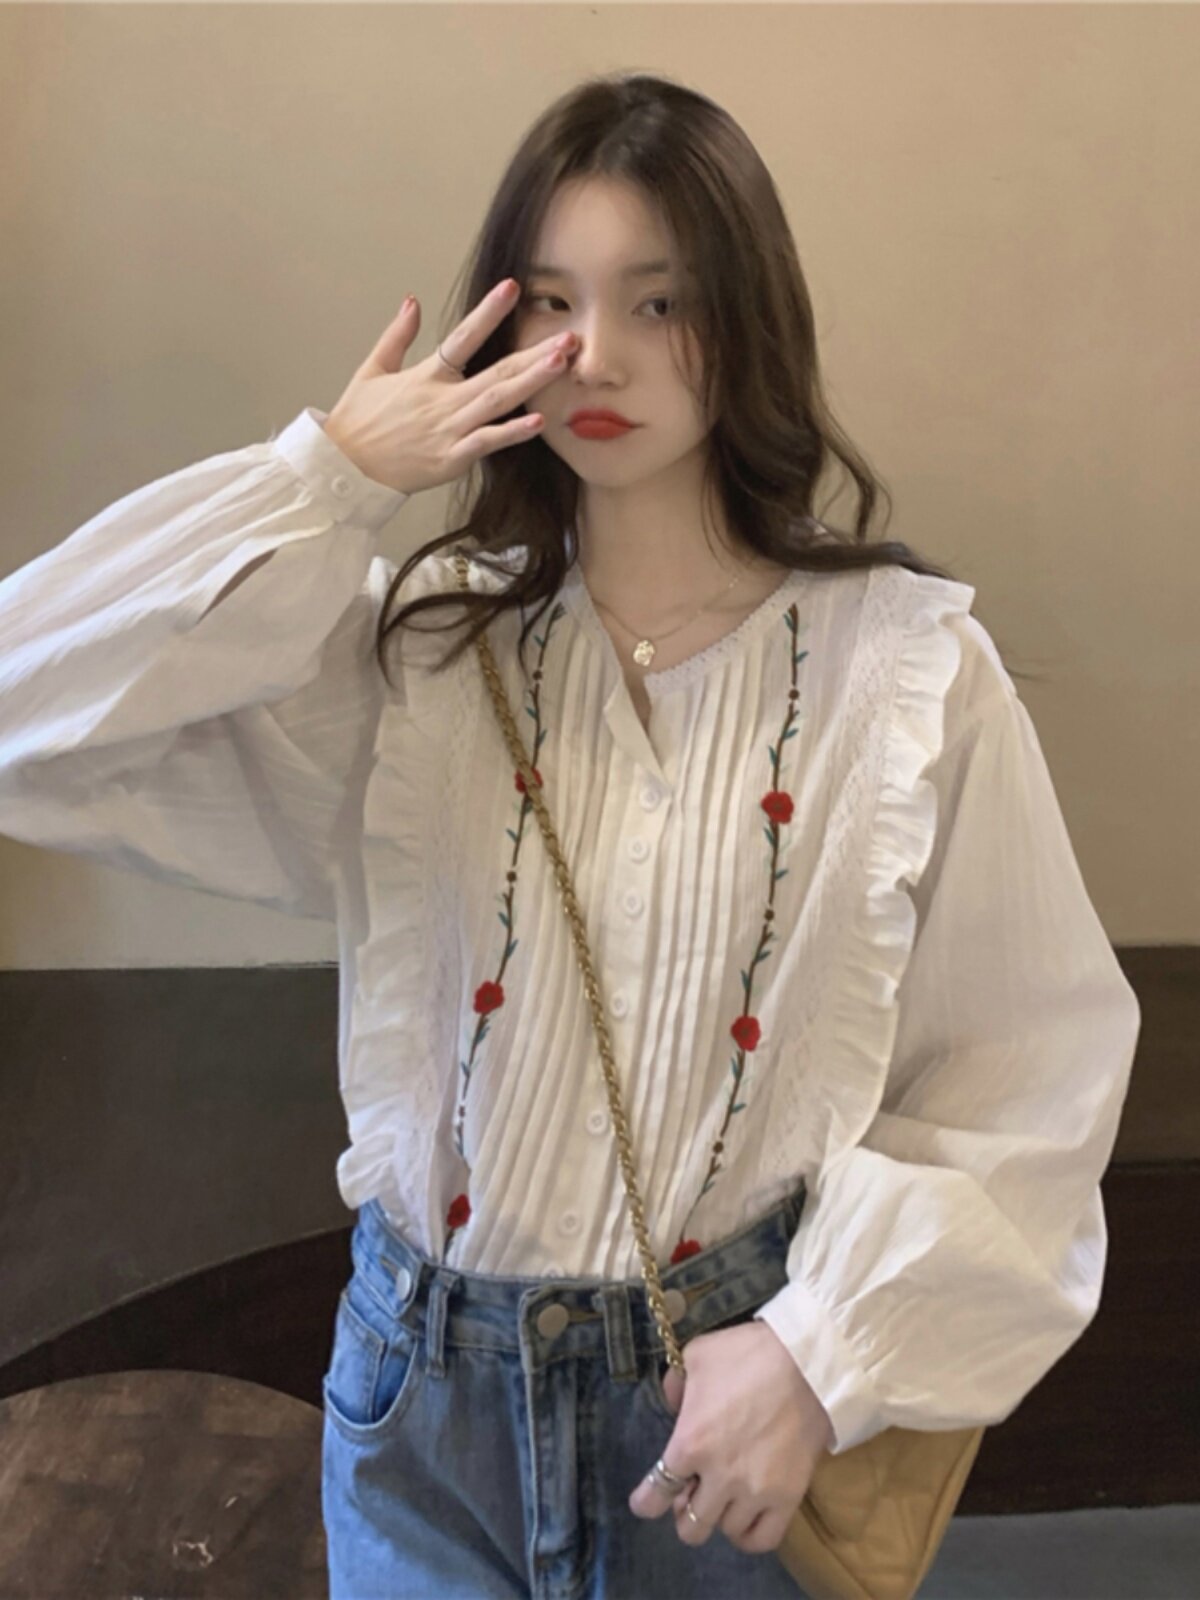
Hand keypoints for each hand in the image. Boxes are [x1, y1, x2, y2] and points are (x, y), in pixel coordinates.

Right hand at [322, 279, 577, 495]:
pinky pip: (488, 442)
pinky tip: (539, 422)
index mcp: (425, 376)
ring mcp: (449, 429)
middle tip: (569, 337)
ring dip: (533, 382)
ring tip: (561, 364)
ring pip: (498, 401)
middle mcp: (442, 399)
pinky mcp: (451, 458)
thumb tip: (413, 301)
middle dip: (535, 353)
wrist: (345, 469)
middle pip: (496, 370)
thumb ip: (397, 336)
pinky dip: (513, 433)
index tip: (512, 288)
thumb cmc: (358, 423)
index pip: (463, 336)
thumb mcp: (371, 371)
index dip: (488, 312)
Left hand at [628, 1320, 833, 1554]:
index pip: (656, 1493)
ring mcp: (755, 1492)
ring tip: (725, 1494)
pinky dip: (750, 1536)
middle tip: (692, 1491)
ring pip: (726, 1530)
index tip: (645, 1502)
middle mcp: (719, 1477)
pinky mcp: (787, 1498)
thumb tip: (674, 1404)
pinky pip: (762, 1539)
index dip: (645, 1502)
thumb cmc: (748, 1355)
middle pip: (690, 1527)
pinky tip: (747, 1518)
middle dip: (684, 1512)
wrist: (807, 1363)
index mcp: (690, 1443)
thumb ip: (676, 1385)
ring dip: (720, 1515)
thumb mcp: (697, 1355)